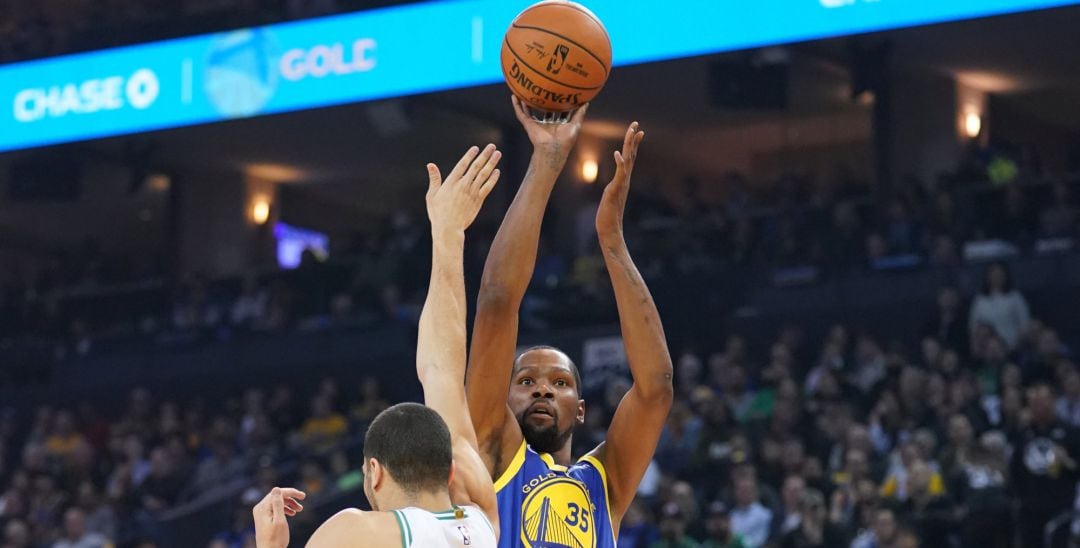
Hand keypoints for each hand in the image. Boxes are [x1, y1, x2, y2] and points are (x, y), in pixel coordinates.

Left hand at [253, 487, 305, 547]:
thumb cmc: (275, 539)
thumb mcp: (279, 521)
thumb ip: (278, 504)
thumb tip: (276, 488)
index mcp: (263, 508)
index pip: (278, 493)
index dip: (291, 492)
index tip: (303, 496)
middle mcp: (260, 508)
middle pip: (277, 496)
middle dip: (291, 498)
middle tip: (303, 502)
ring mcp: (261, 514)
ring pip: (277, 502)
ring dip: (289, 504)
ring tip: (299, 510)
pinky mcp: (264, 518)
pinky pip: (275, 509)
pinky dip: (284, 509)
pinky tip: (292, 513)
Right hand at [426, 144, 501, 233]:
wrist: (449, 228)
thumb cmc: (438, 213)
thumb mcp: (432, 195)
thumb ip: (434, 179)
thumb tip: (430, 165)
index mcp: (451, 182)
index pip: (462, 164)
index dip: (470, 155)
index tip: (476, 148)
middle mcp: (463, 185)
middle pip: (476, 166)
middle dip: (485, 155)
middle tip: (492, 146)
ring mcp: (472, 192)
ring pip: (484, 174)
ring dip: (492, 163)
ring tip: (497, 154)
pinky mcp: (478, 200)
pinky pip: (488, 187)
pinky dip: (493, 179)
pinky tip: (497, 171)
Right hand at [511, 96, 586, 157]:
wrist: (553, 148)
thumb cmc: (566, 140)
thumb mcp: (575, 124)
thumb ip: (580, 113)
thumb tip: (587, 102)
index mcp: (557, 125)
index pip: (558, 112)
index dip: (559, 103)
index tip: (560, 93)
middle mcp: (546, 124)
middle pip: (543, 109)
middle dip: (543, 100)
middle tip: (543, 88)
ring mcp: (537, 124)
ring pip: (530, 110)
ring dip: (527, 101)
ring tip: (524, 90)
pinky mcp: (528, 124)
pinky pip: (521, 113)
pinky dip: (516, 105)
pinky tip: (514, 96)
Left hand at [596, 122, 644, 239]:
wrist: (610, 229)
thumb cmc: (608, 216)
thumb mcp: (610, 196)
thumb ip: (614, 189)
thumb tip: (615, 186)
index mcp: (623, 179)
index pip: (630, 158)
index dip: (634, 144)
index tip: (638, 131)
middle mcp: (625, 180)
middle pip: (631, 155)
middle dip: (633, 139)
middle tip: (637, 124)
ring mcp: (621, 184)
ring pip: (627, 160)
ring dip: (629, 146)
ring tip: (632, 131)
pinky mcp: (615, 190)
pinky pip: (619, 174)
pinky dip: (619, 163)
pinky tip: (618, 153)